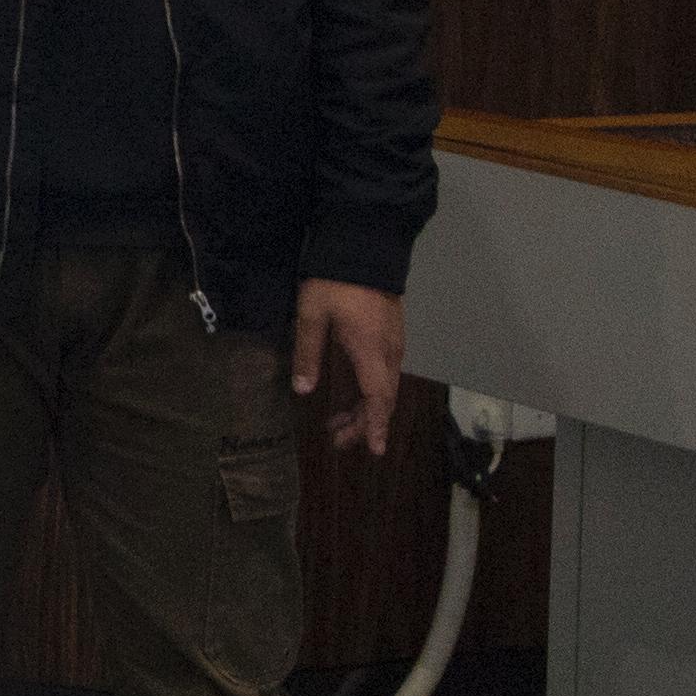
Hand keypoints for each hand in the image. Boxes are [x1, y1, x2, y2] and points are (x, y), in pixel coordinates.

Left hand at [291, 281, 405, 456]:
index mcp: (371, 351)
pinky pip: (384, 372)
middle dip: (362, 423)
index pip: (378, 400)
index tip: (374, 451)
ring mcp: (393, 341)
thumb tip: (303, 391)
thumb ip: (307, 354)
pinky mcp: (391, 332)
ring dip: (363, 408)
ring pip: (383, 386)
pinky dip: (369, 390)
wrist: (364, 244)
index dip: (374, 427)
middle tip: (336, 440)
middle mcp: (389, 351)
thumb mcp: (311, 316)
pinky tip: (351, 393)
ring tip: (336, 424)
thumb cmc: (335, 280)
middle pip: (382, 398)